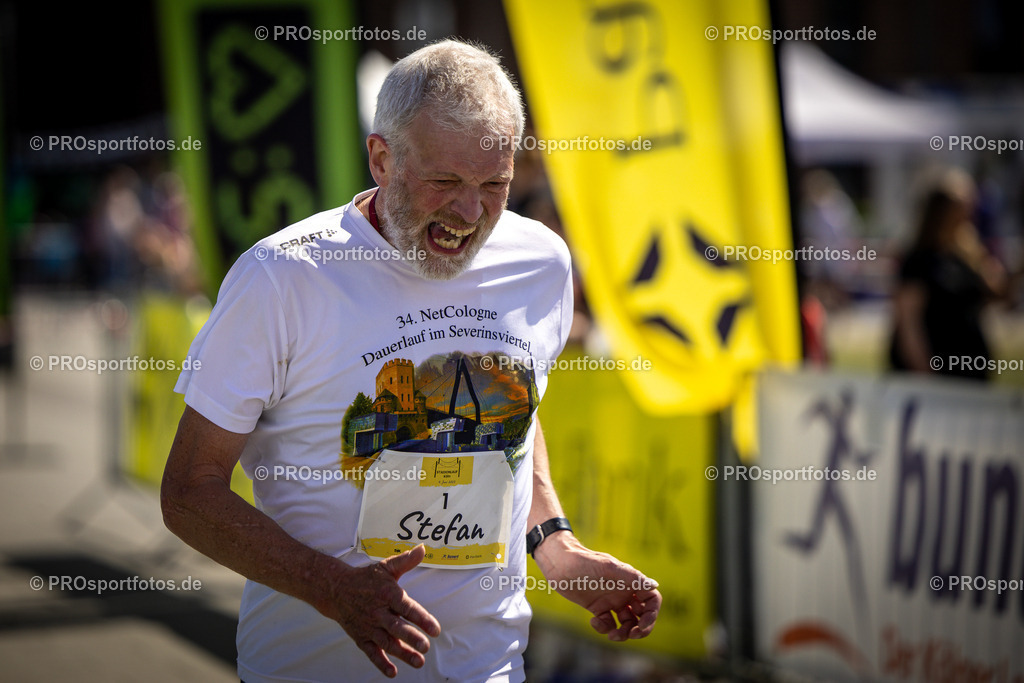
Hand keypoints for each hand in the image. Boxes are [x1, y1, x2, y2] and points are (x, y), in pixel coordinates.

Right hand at [315, 545, 440, 677]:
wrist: (336, 590)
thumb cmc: (366, 579)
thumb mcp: (385, 567)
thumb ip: (405, 561)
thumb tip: (423, 548)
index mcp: (387, 594)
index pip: (406, 607)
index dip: (421, 618)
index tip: (435, 629)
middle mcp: (378, 612)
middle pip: (396, 627)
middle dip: (411, 638)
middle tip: (426, 646)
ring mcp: (369, 626)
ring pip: (386, 642)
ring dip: (402, 654)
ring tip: (419, 662)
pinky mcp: (361, 637)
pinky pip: (371, 652)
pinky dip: (381, 663)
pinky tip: (392, 672)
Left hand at [534, 534, 660, 640]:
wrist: (559, 563)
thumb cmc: (583, 561)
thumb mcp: (608, 568)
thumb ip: (632, 577)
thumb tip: (654, 585)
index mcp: (630, 581)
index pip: (651, 599)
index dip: (652, 614)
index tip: (641, 625)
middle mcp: (624, 591)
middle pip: (642, 614)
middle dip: (641, 628)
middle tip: (632, 635)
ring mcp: (611, 600)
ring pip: (627, 623)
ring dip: (624, 632)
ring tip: (612, 636)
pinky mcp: (598, 608)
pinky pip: (608, 623)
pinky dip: (604, 628)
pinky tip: (594, 622)